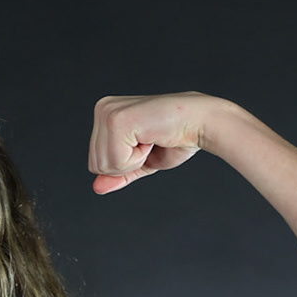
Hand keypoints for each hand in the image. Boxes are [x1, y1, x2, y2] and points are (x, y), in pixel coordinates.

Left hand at [88, 92, 227, 194]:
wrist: (201, 123)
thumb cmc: (175, 139)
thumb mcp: (140, 163)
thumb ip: (117, 175)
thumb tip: (97, 188)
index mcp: (105, 114)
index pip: (95, 163)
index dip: (124, 165)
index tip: (146, 144)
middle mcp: (103, 109)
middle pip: (95, 165)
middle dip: (127, 164)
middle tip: (149, 142)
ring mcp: (108, 112)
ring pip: (104, 165)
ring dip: (134, 160)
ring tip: (150, 139)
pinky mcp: (117, 119)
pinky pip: (116, 161)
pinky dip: (138, 158)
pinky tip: (151, 137)